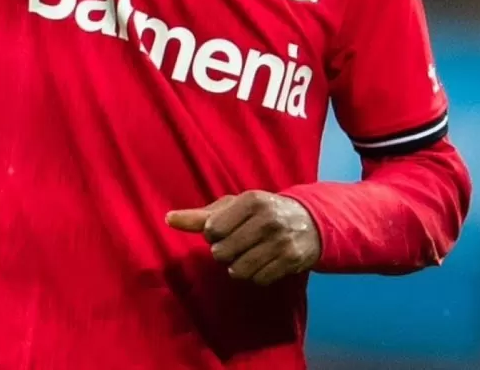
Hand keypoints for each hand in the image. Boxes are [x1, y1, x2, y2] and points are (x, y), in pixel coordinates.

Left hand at [165, 191, 322, 284]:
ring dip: (239, 267)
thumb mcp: (235, 207)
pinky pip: (258, 280)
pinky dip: (257, 276)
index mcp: (252, 200)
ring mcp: (281, 240)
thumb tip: (168, 219)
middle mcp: (268, 219)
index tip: (227, 230)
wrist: (312, 221)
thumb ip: (201, 216)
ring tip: (250, 255)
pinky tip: (265, 262)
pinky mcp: (291, 260)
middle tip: (239, 244)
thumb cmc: (263, 213)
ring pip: (239, 270)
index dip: (214, 236)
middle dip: (226, 253)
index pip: (212, 230)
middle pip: (222, 253)